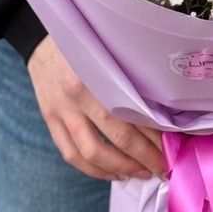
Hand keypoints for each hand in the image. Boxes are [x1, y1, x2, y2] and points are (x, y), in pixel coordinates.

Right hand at [27, 35, 165, 181]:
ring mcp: (61, 110)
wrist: (39, 38)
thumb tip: (161, 110)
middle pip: (116, 137)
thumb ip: (130, 78)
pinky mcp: (50, 120)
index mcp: (98, 74)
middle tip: (162, 168)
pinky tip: (112, 173)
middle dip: (143, 157)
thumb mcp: (109, 52)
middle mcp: (78, 94)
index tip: (173, 146)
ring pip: (91, 152)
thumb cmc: (85, 42)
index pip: (133, 114)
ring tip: (140, 173)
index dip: (155, 135)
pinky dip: (93, 169)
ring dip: (119, 168)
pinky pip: (70, 153)